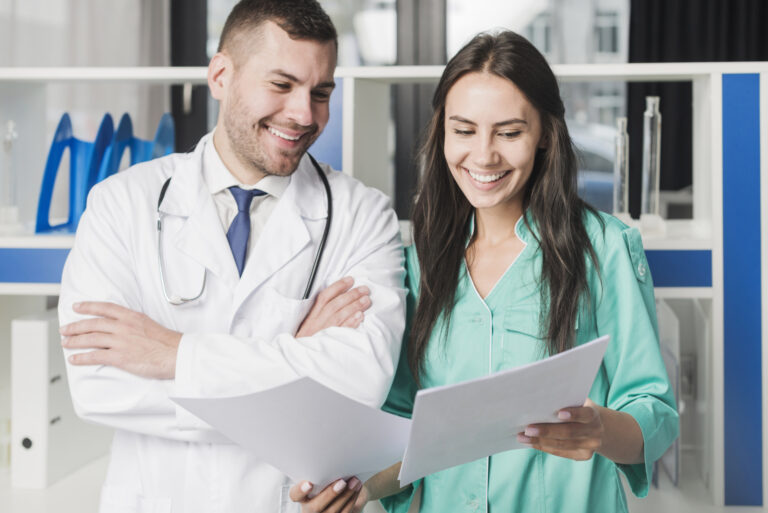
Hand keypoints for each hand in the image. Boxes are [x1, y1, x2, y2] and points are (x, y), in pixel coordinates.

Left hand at [60, 302, 181, 379]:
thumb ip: (135, 324)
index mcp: (132, 317)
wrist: (176, 354)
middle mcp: (124, 326)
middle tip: (65, 329)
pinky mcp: (120, 357)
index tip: (77, 307)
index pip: (105, 308)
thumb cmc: (168, 343)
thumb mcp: (150, 324)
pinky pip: (95, 356)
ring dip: (75, 341)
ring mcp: (121, 341)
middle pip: (93, 324)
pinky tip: (74, 358)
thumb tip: (124, 328)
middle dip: (76, 326)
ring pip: (91, 338)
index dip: (88, 306)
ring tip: (66, 343)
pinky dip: (82, 357)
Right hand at [290, 478, 368, 512]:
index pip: (295, 495)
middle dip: (330, 494)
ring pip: (332, 511)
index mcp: (302, 496)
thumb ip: (322, 471)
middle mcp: (309, 509)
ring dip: (346, 495)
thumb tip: (330, 461)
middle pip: (314, 508)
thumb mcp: (323, 473)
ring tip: (355, 481)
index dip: (300, 490)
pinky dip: (352, 499)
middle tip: (342, 481)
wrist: (344, 486)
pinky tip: (357, 488)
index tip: (309, 483)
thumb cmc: (330, 476)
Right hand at [296, 277, 371, 337]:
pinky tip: (360, 316)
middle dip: (351, 295)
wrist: (300, 359)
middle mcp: (317, 323)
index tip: (350, 280)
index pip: (324, 297)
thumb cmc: (307, 341)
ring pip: (339, 316)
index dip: (338, 287)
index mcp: (312, 316)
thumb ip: (320, 313)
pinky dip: (351, 323)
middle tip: (365, 289)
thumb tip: (338, 299)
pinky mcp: (329, 343)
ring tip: (366, 300)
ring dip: (354, 306)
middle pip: (335, 305)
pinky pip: (341, 332)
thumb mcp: (309, 325)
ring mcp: (323, 333)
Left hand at [517, 398, 604, 460]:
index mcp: (593, 414)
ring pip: (562, 444)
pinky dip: (544, 447)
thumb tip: (539, 398)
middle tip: (528, 429)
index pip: (585, 414)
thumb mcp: (576, 401)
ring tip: (522, 437)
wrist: (595, 425)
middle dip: (547, 431)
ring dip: (540, 441)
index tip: (558, 413)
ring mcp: (590, 446)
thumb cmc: (578, 407)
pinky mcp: (583, 456)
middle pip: (569, 432)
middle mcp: (595, 431)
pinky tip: (531, 443)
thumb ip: (564, 400)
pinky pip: (560, 452)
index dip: (573, 414)